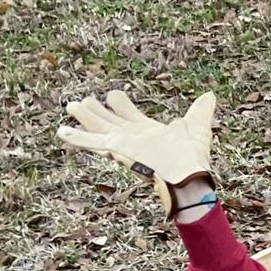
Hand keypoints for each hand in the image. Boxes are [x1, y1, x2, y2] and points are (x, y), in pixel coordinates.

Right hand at [58, 89, 215, 215]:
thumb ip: (200, 112)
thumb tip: (209, 95)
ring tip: (70, 107)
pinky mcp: (117, 149)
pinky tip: (61, 132)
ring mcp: (123, 143)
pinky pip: (93, 143)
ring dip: (85, 117)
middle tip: (83, 100)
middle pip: (109, 120)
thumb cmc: (192, 159)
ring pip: (98, 127)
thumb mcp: (197, 127)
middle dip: (97, 111)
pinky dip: (77, 138)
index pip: (129, 114)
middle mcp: (132, 137)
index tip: (113, 94)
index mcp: (147, 132)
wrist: (187, 176)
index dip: (121, 104)